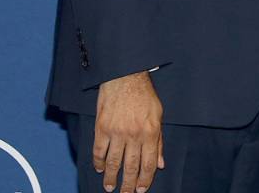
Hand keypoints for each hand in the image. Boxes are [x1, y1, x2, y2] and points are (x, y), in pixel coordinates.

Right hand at [93, 71, 163, 192]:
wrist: (126, 77)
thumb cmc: (145, 96)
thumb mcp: (158, 116)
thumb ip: (159, 141)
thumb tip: (160, 163)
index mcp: (150, 132)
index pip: (148, 163)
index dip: (145, 179)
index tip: (142, 190)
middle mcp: (133, 135)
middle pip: (131, 166)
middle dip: (128, 184)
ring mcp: (116, 132)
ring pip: (113, 161)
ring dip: (111, 177)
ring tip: (110, 187)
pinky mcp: (102, 128)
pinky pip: (99, 150)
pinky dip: (99, 162)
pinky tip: (100, 169)